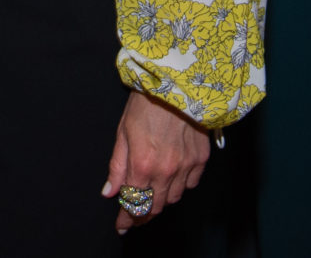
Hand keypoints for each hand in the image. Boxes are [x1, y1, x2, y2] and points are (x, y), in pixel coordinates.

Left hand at [104, 91, 209, 232]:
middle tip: (134, 215)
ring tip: (151, 193)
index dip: (126, 219)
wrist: (176, 85)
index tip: (121, 226)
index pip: (133, 203)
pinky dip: (180, 186)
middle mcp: (166, 171)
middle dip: (142, 215)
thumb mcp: (122, 133)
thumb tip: (109, 193)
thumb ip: (117, 166)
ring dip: (160, 200)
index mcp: (142, 164)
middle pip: (154, 207)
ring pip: (173, 199)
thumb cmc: (145, 104)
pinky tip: (171, 178)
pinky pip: (190, 185)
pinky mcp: (201, 160)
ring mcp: (186, 167)